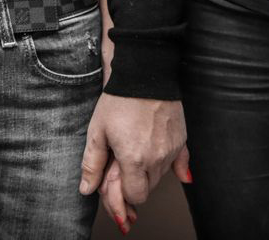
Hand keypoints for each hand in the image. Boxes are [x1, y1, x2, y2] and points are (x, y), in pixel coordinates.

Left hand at [79, 94, 189, 229]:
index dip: (122, 194)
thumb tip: (87, 189)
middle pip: (147, 189)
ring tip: (135, 157)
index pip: (134, 196)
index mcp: (134, 159)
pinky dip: (178, 170)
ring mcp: (172, 149)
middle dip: (133, 184)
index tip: (114, 184)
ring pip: (160, 177)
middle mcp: (157, 158)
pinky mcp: (181, 139)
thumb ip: (92, 164)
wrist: (145, 73)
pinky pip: (182, 164)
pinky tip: (180, 176)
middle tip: (120, 170)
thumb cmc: (119, 100)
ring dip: (148, 174)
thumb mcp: (97, 131)